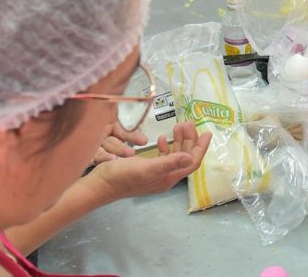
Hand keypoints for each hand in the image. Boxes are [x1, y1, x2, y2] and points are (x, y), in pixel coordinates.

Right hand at [86, 122, 211, 200]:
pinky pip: (162, 157)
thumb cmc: (121, 177)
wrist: (100, 185)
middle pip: (184, 157)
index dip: (201, 147)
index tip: (207, 132)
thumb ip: (168, 162)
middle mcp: (165, 176)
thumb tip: (189, 157)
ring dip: (178, 141)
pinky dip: (165, 146)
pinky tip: (161, 137)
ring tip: (178, 125)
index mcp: (168, 177)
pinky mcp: (146, 170)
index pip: (191, 162)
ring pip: (174, 155)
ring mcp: (156, 173)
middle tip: (187, 122)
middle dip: (189, 140)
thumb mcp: (146, 168)